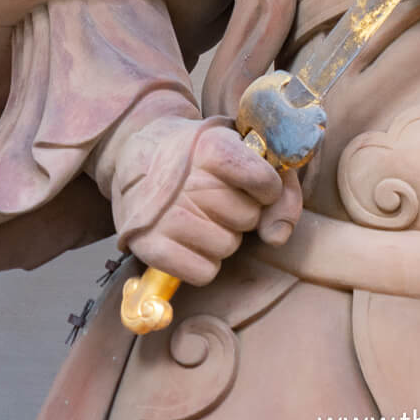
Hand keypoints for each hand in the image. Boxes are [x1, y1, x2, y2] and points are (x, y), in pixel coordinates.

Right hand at [112, 116, 301, 284]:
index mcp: (211, 146)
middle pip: (248, 217)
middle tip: (218, 195)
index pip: (263, 180)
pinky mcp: (149, 246)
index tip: (255, 181)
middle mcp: (187, 181)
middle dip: (242, 210)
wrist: (139, 154)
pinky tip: (190, 239)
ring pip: (228, 246)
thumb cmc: (200, 153)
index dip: (267, 186)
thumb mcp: (241, 145)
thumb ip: (280, 183)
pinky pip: (203, 273)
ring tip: (202, 214)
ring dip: (222, 236)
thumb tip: (277, 236)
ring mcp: (166, 216)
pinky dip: (203, 262)